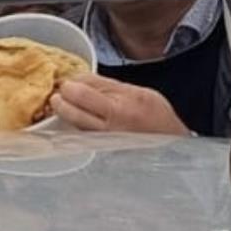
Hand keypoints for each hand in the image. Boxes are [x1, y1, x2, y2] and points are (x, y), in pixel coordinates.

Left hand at [50, 75, 190, 136]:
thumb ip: (109, 86)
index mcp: (120, 108)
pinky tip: (71, 118)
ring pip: (73, 124)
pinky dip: (72, 125)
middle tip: (59, 92)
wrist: (170, 146)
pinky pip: (80, 136)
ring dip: (63, 112)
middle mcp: (110, 127)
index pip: (85, 90)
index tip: (69, 80)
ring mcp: (103, 142)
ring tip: (61, 104)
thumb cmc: (156, 117)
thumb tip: (82, 79)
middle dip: (61, 97)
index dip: (72, 82)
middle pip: (74, 109)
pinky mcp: (100, 152)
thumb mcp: (138, 92)